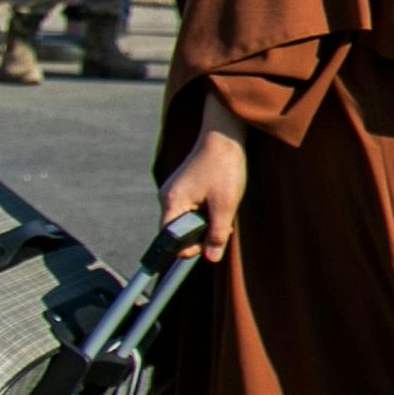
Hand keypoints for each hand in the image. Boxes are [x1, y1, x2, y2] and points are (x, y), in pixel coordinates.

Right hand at [161, 110, 247, 258]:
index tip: (210, 245)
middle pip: (180, 231)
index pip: (171, 239)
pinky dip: (206, 211)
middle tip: (223, 226)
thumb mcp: (225, 205)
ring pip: (188, 220)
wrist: (224, 136)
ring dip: (206, 222)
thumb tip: (212, 258)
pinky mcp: (184, 186)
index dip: (189, 248)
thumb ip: (217, 234)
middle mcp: (168, 197)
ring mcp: (175, 191)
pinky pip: (191, 209)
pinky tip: (220, 202)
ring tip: (223, 210)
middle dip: (202, 234)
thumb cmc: (223, 167)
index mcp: (172, 202)